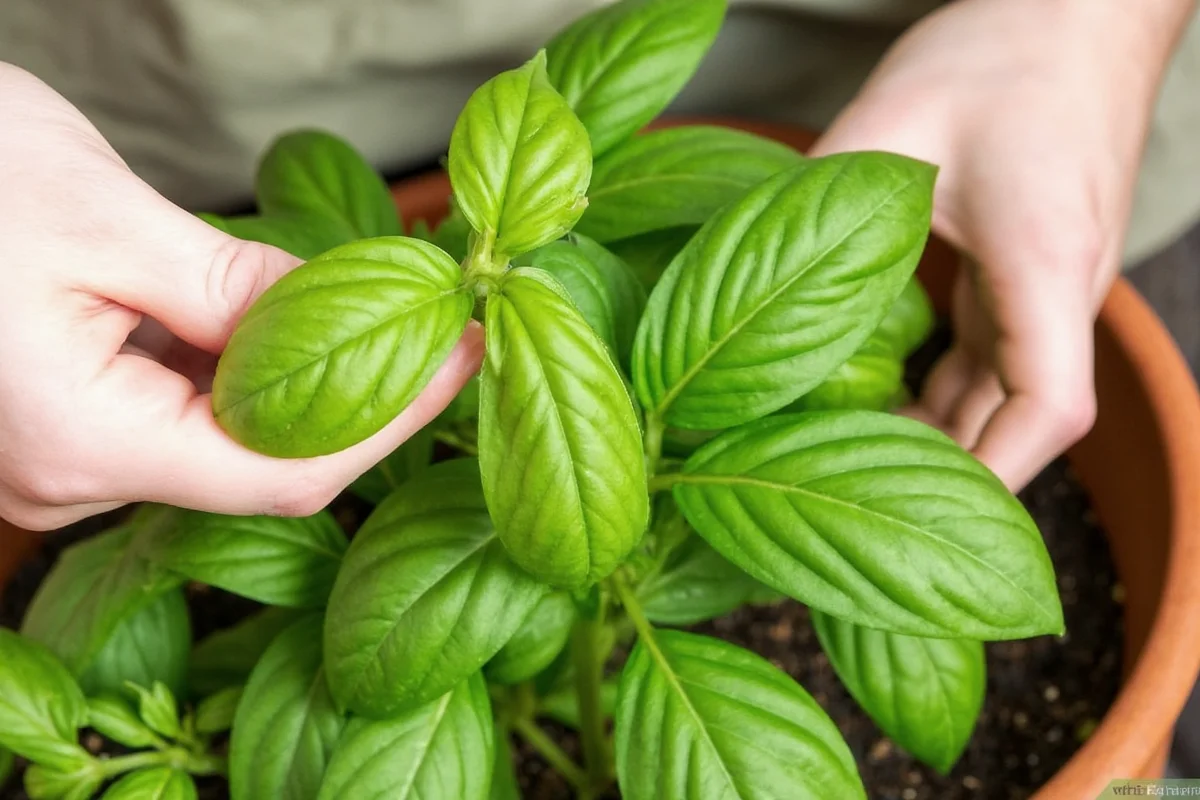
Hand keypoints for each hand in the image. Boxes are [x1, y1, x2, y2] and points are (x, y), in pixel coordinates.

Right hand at [0, 64, 482, 530]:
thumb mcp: (104, 217)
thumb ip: (234, 286)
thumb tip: (354, 310)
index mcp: (82, 442)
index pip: (287, 473)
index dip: (392, 418)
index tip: (464, 354)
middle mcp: (67, 478)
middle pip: (258, 463)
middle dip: (358, 392)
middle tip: (435, 319)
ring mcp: (58, 460)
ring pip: (217, 438)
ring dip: (296, 376)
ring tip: (364, 302)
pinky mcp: (58, 428)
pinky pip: (171, 416)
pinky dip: (231, 368)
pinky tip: (262, 313)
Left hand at [810, 0, 1187, 490]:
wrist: (1082, 3)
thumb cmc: (1004, 52)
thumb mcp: (891, 120)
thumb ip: (816, 194)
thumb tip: (731, 256)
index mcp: (1043, 265)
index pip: (1048, 409)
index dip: (988, 479)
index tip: (920, 525)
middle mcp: (1059, 291)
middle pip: (1021, 421)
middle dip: (947, 477)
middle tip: (844, 499)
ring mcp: (1049, 285)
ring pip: (1005, 394)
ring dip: (939, 435)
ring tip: (844, 459)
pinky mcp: (1029, 269)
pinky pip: (992, 356)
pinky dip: (942, 390)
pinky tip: (878, 396)